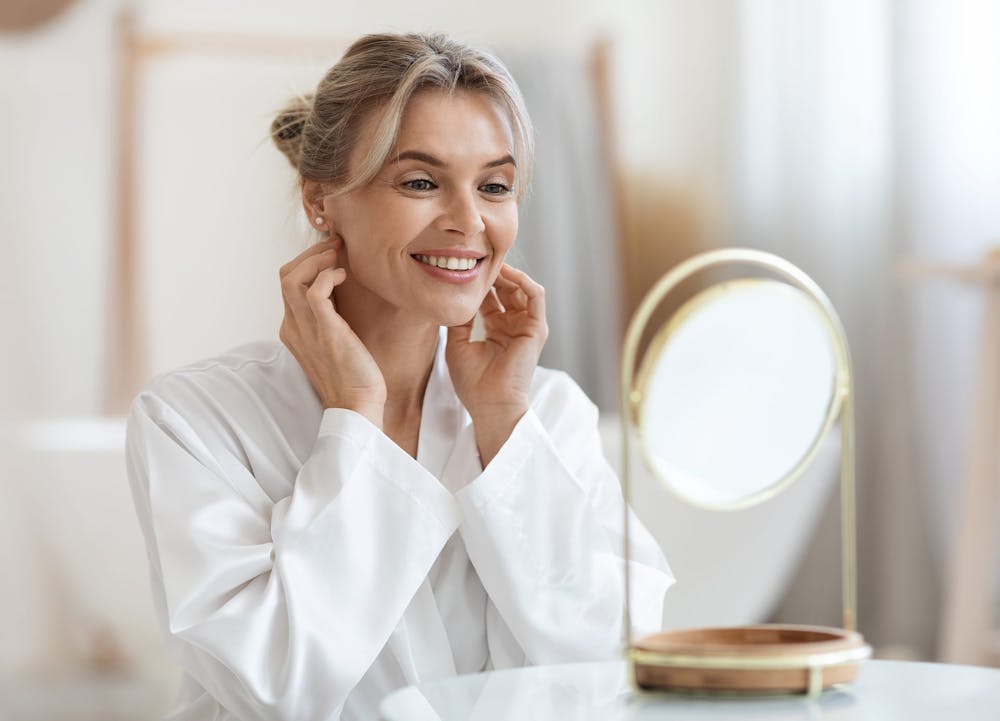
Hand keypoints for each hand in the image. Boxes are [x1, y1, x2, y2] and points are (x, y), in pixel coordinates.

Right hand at [278, 238, 385, 426]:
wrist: (357, 404)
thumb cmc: (353, 374)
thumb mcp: (333, 340)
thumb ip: (328, 317)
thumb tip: (339, 291)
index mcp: (292, 329)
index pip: (286, 283)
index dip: (306, 262)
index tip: (329, 253)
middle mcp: (293, 327)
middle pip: (284, 275)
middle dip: (308, 254)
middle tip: (334, 246)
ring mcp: (306, 329)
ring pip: (291, 278)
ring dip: (315, 259)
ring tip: (336, 255)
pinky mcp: (325, 332)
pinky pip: (314, 291)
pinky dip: (327, 276)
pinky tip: (343, 276)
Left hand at [446, 264, 547, 463]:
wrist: (489, 404)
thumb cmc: (473, 383)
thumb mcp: (457, 345)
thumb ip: (458, 320)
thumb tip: (451, 297)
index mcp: (496, 331)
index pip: (490, 298)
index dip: (478, 282)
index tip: (462, 267)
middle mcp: (513, 327)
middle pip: (506, 290)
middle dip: (493, 274)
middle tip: (477, 257)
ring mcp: (526, 327)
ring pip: (521, 289)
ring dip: (507, 273)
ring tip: (490, 261)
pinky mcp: (537, 329)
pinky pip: (535, 296)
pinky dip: (523, 281)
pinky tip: (507, 273)